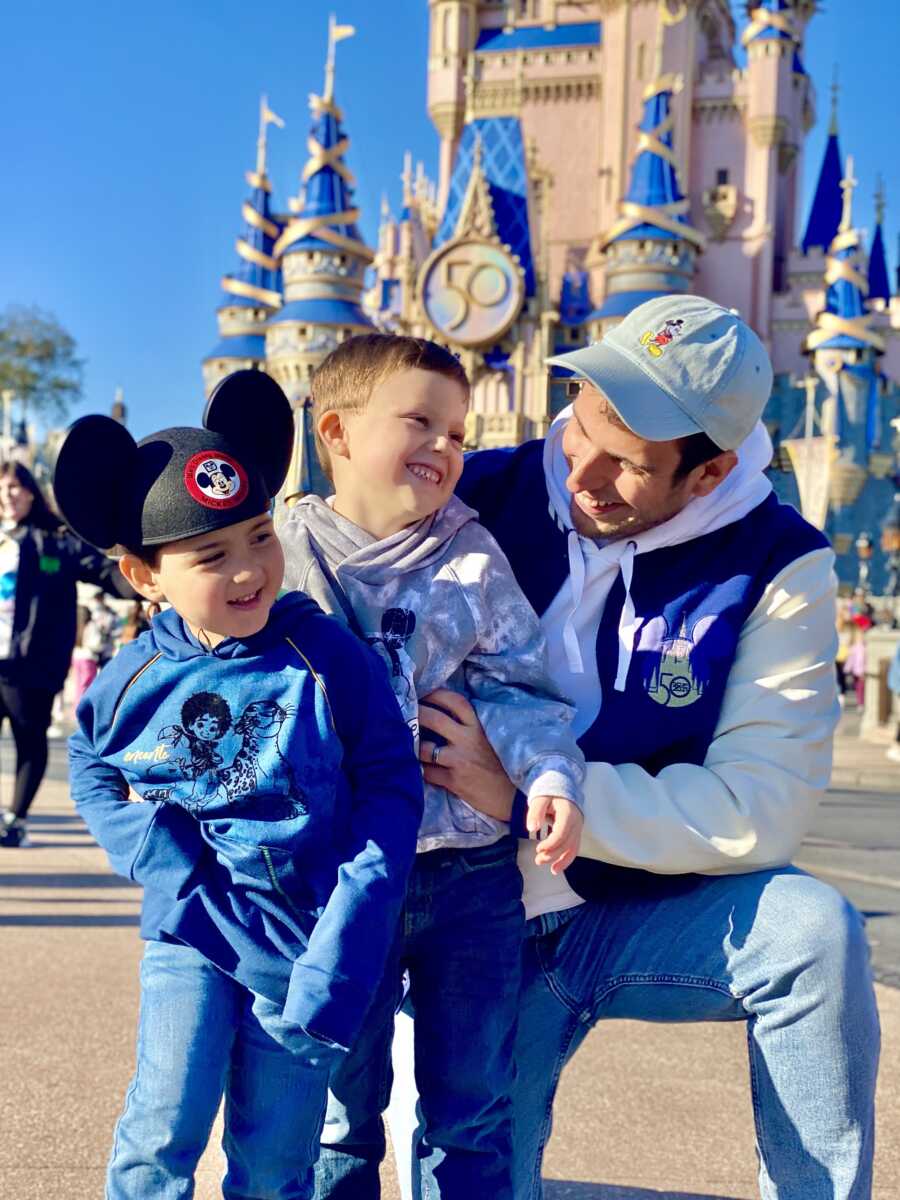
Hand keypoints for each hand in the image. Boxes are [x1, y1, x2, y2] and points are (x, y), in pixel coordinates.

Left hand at [418, 688, 514, 819]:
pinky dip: (418, 770)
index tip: (423, 693)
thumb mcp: (490, 739)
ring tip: (406, 745)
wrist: (513, 797)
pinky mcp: (454, 782)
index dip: (436, 694)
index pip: (456, 702)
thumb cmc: (501, 766)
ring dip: (413, 747)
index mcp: (479, 727)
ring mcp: (459, 761)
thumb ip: (470, 728)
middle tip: (404, 713)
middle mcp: (468, 740)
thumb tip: (443, 715)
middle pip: (434, 719)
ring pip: (425, 748)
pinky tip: (415, 769)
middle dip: (416, 714)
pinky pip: (427, 773)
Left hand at [527, 796, 582, 875]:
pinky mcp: (576, 833)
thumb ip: (535, 812)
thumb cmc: (549, 793)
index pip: (562, 833)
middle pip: (568, 842)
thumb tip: (532, 828)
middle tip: (538, 860)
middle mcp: (576, 821)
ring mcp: (578, 828)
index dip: (551, 844)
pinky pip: (574, 848)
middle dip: (554, 854)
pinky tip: (557, 868)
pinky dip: (567, 859)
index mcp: (568, 812)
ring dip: (562, 860)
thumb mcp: (539, 799)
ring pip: (573, 847)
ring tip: (552, 871)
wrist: (561, 788)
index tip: (538, 849)